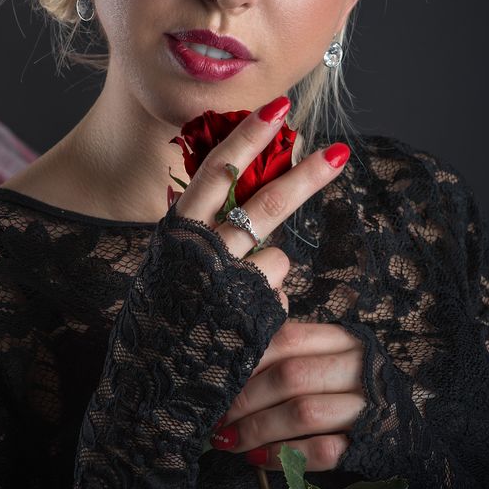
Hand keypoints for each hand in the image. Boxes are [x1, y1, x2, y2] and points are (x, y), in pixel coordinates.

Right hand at [172, 94, 351, 312]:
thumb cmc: (161, 317)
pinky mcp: (250, 316)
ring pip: (278, 258)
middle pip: (267, 203)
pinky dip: (267, 310)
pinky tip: (239, 327)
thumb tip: (239, 198)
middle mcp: (205, 251)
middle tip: (339, 151)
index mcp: (180, 230)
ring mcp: (229, 284)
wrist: (149, 380)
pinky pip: (278, 300)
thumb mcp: (170, 264)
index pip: (218, 171)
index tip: (279, 108)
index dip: (249, 137)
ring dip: (269, 275)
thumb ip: (202, 232)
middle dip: (307, 175)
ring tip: (236, 299)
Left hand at [209, 319, 367, 470]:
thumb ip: (293, 346)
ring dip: (258, 430)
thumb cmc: (353, 389)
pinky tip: (258, 460)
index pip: (286, 339)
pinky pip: (323, 451)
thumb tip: (250, 330)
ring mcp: (367, 407)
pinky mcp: (370, 444)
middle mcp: (358, 367)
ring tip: (230, 441)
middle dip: (244, 401)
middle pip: (290, 376)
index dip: (246, 361)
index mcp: (342, 340)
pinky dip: (284, 457)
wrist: (411, 426)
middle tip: (216, 420)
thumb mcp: (329, 358)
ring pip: (304, 413)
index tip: (217, 382)